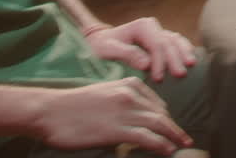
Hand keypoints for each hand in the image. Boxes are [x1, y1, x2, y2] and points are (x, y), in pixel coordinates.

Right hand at [32, 77, 191, 154]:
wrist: (50, 111)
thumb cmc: (71, 106)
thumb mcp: (102, 94)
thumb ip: (120, 100)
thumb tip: (134, 117)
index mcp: (127, 84)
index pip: (156, 103)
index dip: (166, 118)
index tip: (171, 128)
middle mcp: (130, 95)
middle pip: (161, 114)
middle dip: (175, 128)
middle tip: (185, 139)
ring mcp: (125, 111)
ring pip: (159, 125)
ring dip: (173, 137)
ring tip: (181, 146)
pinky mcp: (118, 129)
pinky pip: (148, 138)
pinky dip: (161, 145)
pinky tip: (167, 150)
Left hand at [84, 18, 197, 81]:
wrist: (99, 43)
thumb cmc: (100, 47)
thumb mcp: (107, 50)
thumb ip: (126, 54)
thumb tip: (147, 64)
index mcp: (142, 26)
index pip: (156, 44)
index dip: (160, 61)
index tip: (158, 79)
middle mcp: (153, 27)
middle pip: (169, 43)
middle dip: (175, 59)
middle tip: (180, 75)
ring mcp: (158, 33)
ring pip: (176, 41)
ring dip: (184, 53)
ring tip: (192, 66)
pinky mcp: (161, 41)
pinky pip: (177, 43)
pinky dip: (184, 50)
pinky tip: (190, 59)